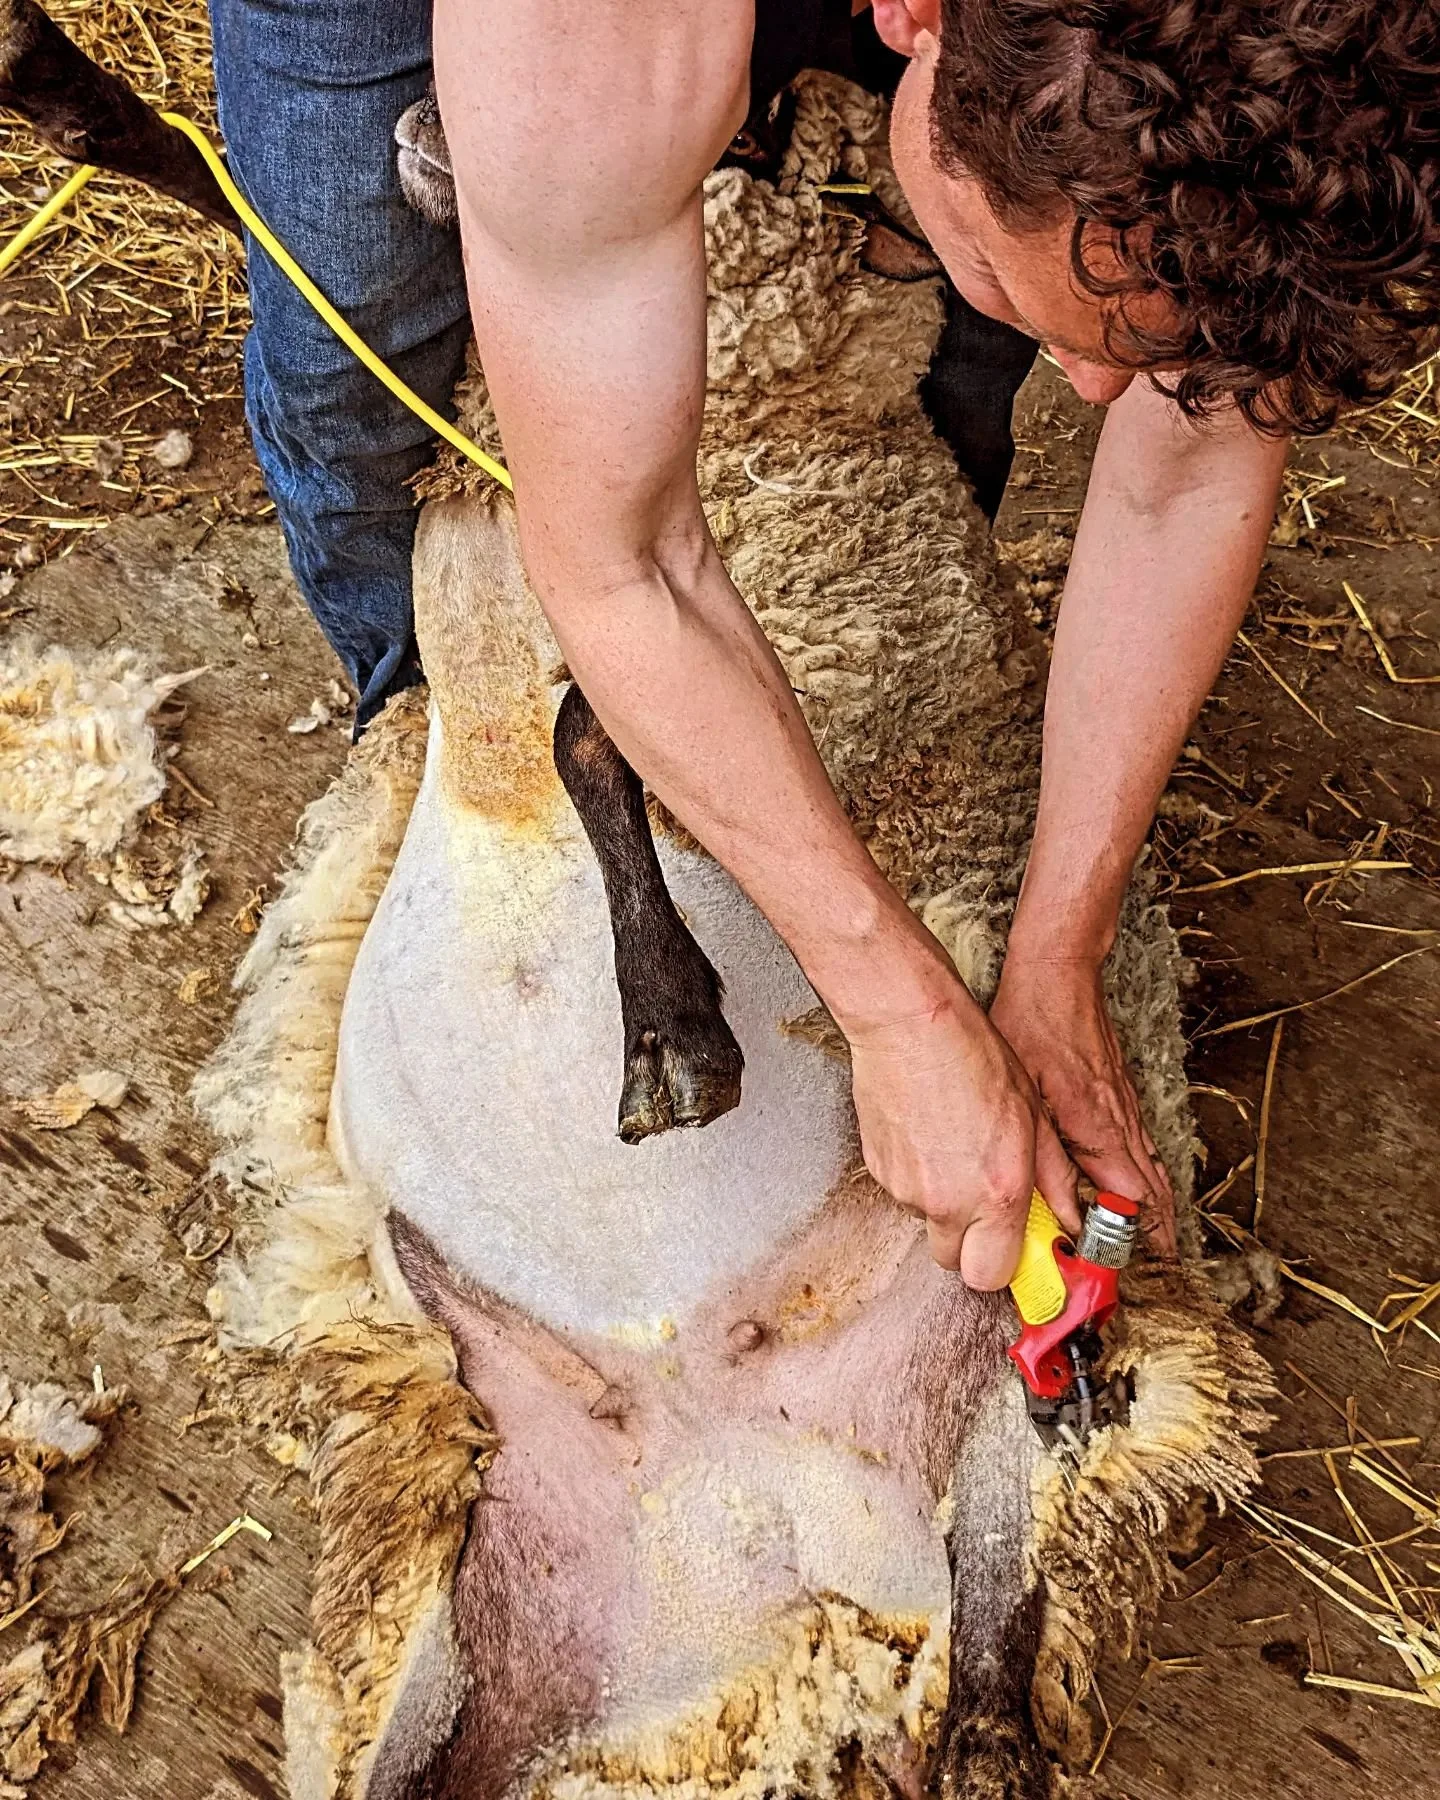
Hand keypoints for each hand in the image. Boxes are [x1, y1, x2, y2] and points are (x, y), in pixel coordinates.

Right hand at [846, 986, 1081, 1288]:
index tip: (1021, 1252)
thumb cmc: (971, 1057)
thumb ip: (1053, 1179)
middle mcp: (948, 1202)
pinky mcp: (878, 1170)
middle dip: (976, 1245)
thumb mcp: (1033, 1116)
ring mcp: (907, 1189)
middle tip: (991, 1207)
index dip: (1008, 1267)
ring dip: (948, 1204)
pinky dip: (921, 1177)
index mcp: (996, 1193)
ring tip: (959, 1150)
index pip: (995, 1277)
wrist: (909, 1025)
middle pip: (957, 1263)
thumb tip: (1069, 1217)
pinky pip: (906, 1192)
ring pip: (930, 1222)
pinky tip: (933, 1136)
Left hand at [989, 952, 1177, 1257]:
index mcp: (1101, 1129)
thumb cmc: (1034, 1024)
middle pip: (1154, 1197)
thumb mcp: (1024, 1096)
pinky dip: (1148, 1182)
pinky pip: (1144, 1151)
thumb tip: (1060, 1216)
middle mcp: (1124, 1124)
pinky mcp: (1121, 1097)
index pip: (1134, 1205)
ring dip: (1156, 1215)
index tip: (1134, 1278)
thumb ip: (1043, 1161)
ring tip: (1155, 1252)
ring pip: (1154, 1174)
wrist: (1060, 971)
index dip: (1138, 1245)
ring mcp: (1127, 1109)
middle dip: (1157, 1240)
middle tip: (1154, 1279)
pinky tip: (1138, 1193)